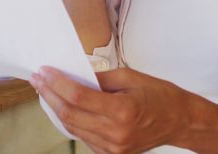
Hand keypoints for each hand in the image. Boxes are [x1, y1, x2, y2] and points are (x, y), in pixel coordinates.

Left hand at [30, 66, 191, 153]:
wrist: (180, 121)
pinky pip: (84, 137)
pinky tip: (64, 107)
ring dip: (56, 109)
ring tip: (46, 90)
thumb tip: (73, 75)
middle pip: (70, 115)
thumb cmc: (160, 96)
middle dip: (49, 95)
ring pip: (73, 128)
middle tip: (37, 79)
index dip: (57, 84)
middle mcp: (116, 133)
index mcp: (123, 111)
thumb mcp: (130, 77)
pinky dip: (72, 121)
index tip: (44, 72)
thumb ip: (99, 78)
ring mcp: (114, 148)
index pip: (78, 97)